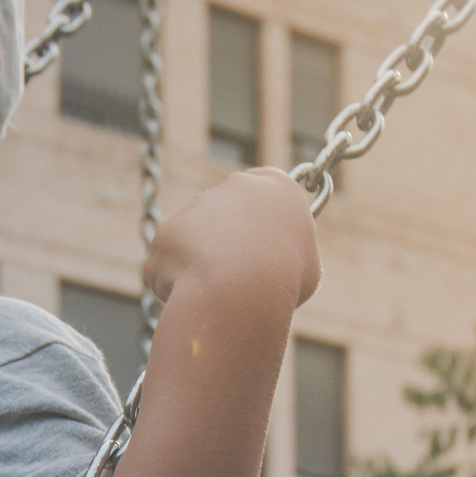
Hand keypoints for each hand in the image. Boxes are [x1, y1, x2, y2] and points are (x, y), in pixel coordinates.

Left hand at [142, 167, 320, 309]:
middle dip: (230, 239)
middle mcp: (235, 185)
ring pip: (199, 237)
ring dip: (204, 262)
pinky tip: (195, 291)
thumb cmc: (283, 279)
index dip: (262, 219)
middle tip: (240, 274)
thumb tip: (275, 263)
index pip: (268, 189)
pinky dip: (179, 278)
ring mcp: (199, 204)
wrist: (238, 288)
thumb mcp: (306, 265)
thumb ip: (289, 251)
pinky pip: (174, 259)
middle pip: (231, 211)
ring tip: (219, 288)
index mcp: (278, 185)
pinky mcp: (169, 227)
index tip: (262, 240)